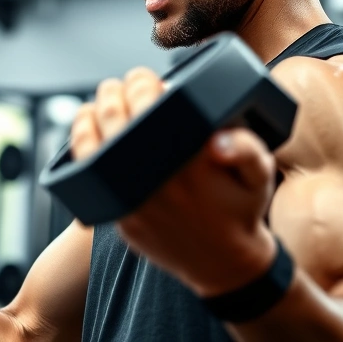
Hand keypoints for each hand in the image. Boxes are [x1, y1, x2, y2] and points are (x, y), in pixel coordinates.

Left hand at [70, 67, 277, 296]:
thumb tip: (220, 138)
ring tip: (104, 98)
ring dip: (95, 110)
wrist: (224, 264)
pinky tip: (86, 124)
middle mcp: (156, 179)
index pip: (152, 107)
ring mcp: (133, 198)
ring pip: (96, 141)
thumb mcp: (260, 175)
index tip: (147, 77)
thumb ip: (248, 150)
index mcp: (189, 162)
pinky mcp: (119, 214)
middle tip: (126, 83)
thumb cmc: (241, 209)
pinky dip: (82, 140)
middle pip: (118, 116)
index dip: (143, 84)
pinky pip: (88, 170)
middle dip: (117, 90)